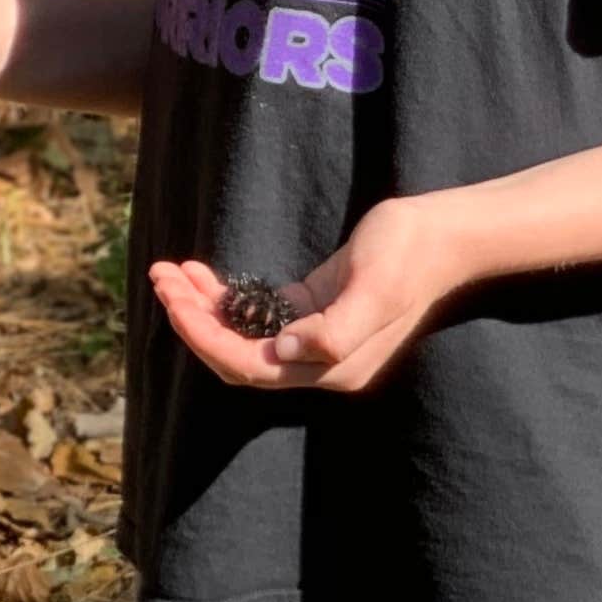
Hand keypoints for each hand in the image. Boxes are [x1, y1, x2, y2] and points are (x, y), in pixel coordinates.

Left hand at [147, 192, 475, 393]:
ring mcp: (315, 336)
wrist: (442, 236)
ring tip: (168, 270)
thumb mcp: (376, 290)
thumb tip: (285, 349)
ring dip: (201, 307)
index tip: (172, 300)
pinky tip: (200, 273)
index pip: (249, 366)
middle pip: (237, 355)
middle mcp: (319, 360)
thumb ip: (335, 330)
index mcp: (332, 366)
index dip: (204, 339)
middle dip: (192, 322)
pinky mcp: (313, 309)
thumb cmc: (409, 256)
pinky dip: (225, 297)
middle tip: (159, 276)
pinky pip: (257, 313)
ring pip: (241, 335)